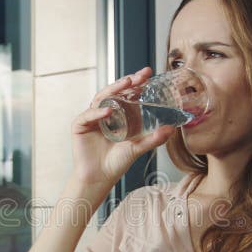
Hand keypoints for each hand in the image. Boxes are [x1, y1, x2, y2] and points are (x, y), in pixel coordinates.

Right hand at [70, 67, 175, 186]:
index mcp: (120, 114)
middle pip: (115, 91)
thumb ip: (154, 138)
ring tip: (126, 84)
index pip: (128, 93)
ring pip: (101, 98)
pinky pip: (89, 114)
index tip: (148, 74)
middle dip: (127, 81)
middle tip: (140, 76)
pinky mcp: (80, 125)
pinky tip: (109, 110)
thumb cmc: (117, 163)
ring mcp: (92, 117)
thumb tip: (171, 129)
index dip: (137, 83)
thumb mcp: (138, 148)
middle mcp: (105, 112)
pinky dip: (98, 111)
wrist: (99, 178)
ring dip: (114, 89)